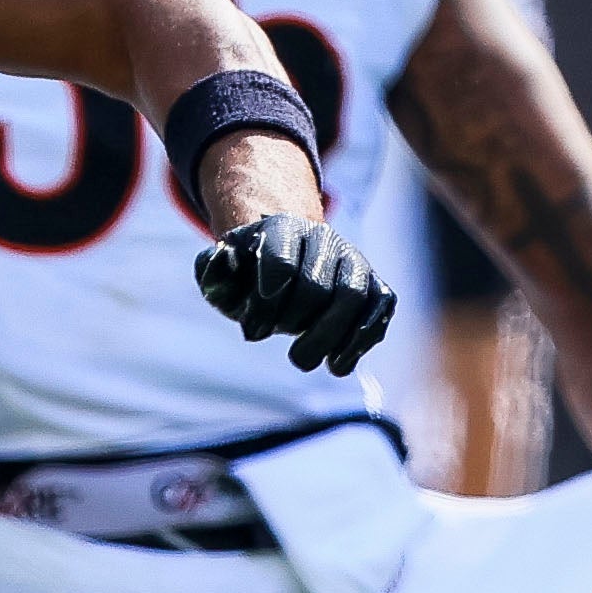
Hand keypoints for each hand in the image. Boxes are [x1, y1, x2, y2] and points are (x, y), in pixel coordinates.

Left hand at [194, 215, 394, 373]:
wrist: (284, 269)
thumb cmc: (248, 278)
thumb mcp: (221, 275)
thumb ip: (212, 271)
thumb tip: (221, 257)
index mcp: (282, 227)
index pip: (280, 252)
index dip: (266, 291)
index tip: (249, 326)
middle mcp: (324, 238)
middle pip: (315, 284)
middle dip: (287, 321)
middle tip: (259, 338)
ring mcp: (353, 261)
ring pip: (351, 297)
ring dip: (325, 337)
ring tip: (299, 360)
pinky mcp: (375, 286)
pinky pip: (379, 309)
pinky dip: (359, 341)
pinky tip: (336, 364)